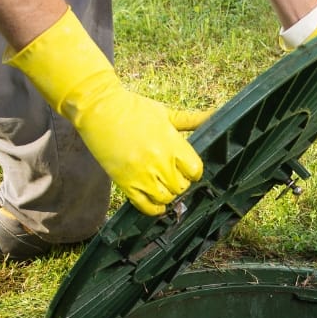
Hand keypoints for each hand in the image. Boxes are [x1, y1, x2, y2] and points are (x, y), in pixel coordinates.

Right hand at [6, 8, 204, 214]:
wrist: (99, 109)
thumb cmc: (134, 108)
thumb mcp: (166, 112)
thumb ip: (191, 119)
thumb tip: (216, 115)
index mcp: (172, 143)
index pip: (195, 170)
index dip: (194, 171)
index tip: (188, 168)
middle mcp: (160, 161)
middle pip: (181, 186)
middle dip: (180, 182)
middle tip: (173, 176)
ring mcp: (142, 174)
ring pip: (166, 198)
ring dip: (167, 195)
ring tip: (162, 186)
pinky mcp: (125, 183)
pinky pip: (145, 207)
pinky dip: (154, 209)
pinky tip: (156, 203)